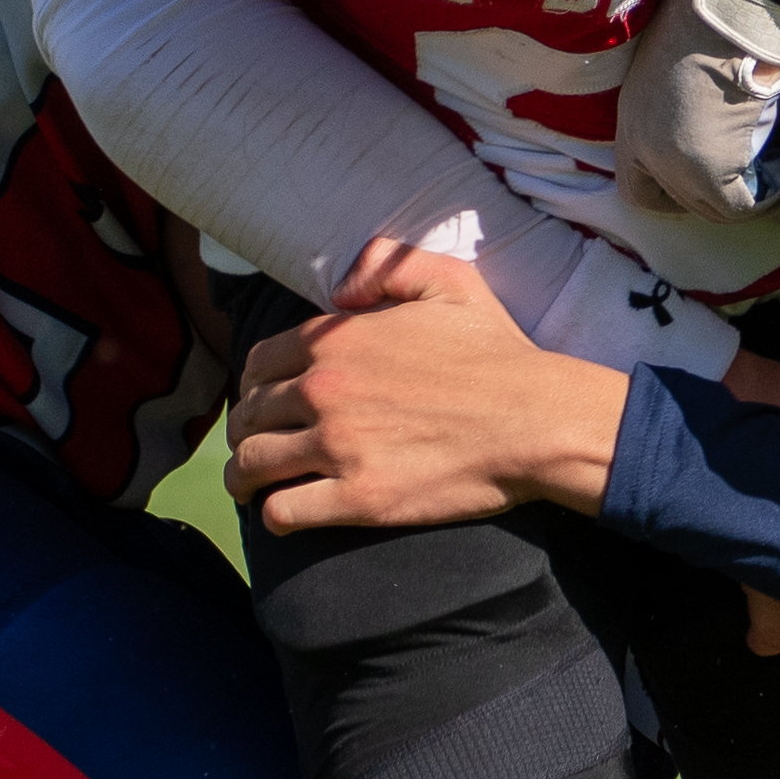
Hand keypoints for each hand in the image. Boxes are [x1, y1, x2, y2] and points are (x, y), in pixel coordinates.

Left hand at [227, 240, 627, 530]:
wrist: (536, 419)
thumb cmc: (497, 352)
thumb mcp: (449, 280)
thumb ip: (385, 262)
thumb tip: (340, 290)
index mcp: (336, 341)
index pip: (259, 364)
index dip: (256, 384)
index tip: (266, 401)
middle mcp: (325, 391)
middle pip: (249, 416)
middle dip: (246, 432)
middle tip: (257, 446)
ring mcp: (339, 447)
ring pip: (252, 466)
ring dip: (243, 478)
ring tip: (250, 487)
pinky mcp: (359, 499)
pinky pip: (284, 512)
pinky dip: (274, 515)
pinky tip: (283, 513)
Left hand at [612, 0, 779, 222]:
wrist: (725, 15)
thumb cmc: (709, 24)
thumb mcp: (674, 69)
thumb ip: (678, 108)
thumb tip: (713, 124)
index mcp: (631, 124)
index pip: (637, 189)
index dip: (672, 192)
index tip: (705, 179)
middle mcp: (644, 150)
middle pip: (678, 202)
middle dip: (715, 193)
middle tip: (751, 175)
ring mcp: (673, 165)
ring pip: (711, 208)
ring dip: (744, 193)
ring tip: (774, 171)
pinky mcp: (708, 171)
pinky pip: (740, 205)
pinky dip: (766, 193)